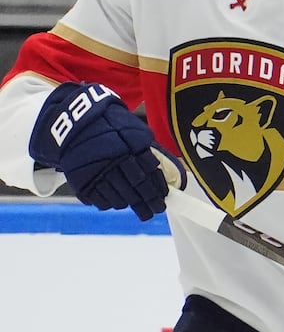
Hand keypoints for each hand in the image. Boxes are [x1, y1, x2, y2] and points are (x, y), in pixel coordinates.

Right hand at [28, 82, 166, 219]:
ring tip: (139, 208)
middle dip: (148, 203)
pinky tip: (117, 203)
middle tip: (156, 209)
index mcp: (128, 150)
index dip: (158, 189)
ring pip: (119, 198)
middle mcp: (113, 164)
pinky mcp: (81, 182)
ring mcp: (96, 174)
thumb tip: (162, 169)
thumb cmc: (107, 124)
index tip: (164, 198)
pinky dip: (110, 203)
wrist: (71, 122)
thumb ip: (145, 148)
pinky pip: (99, 200)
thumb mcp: (131, 129)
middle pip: (136, 190)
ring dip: (131, 204)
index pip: (148, 175)